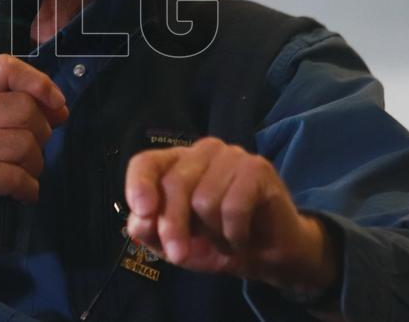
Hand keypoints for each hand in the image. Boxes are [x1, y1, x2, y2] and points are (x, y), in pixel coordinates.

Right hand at [0, 54, 67, 251]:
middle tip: (29, 150)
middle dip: (40, 133)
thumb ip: (7, 104)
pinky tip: (19, 191)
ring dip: (34, 165)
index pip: (5, 67)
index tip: (56, 103)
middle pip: (26, 108)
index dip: (39, 82)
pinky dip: (28, 189)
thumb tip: (59, 108)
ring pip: (28, 144)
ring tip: (18, 172)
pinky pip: (20, 177)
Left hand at [124, 137, 338, 293]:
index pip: (147, 162)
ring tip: (224, 238)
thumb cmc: (218, 243)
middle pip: (174, 184)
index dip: (139, 185)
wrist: (269, 257)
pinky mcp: (258, 169)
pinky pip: (233, 208)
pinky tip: (241, 238)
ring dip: (213, 234)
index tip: (143, 212)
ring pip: (204, 199)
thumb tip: (139, 220)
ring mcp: (232, 155)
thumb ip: (151, 231)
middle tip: (179, 256)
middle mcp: (202, 151)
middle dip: (173, 226)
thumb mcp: (176, 245)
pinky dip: (234, 235)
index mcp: (177, 163)